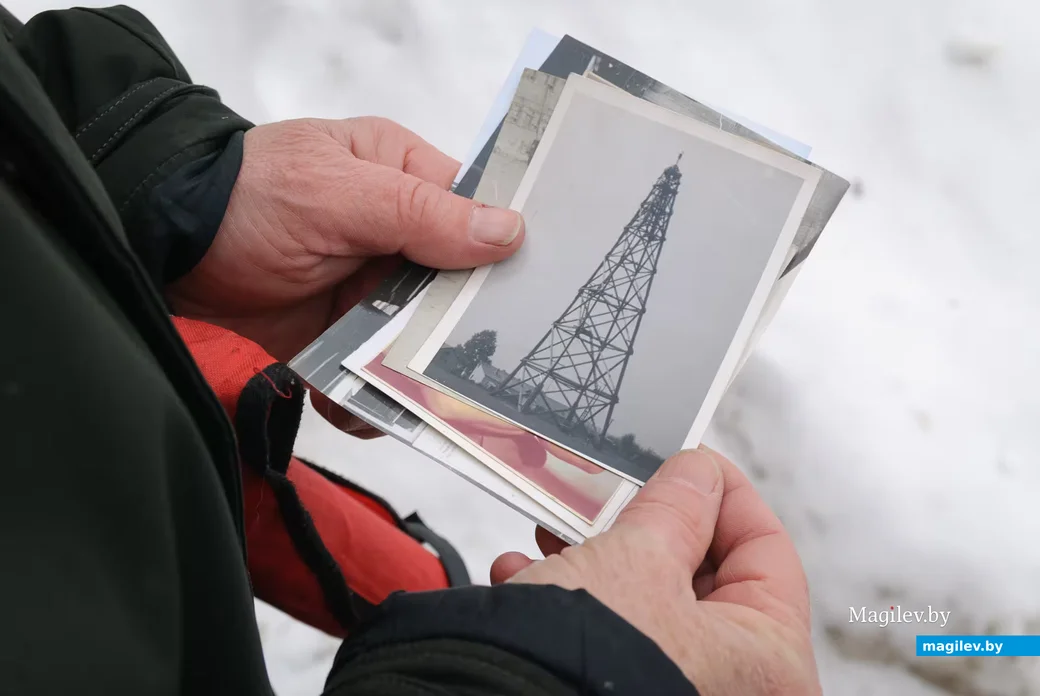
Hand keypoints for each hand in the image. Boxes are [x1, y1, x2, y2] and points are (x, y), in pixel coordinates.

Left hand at [167, 117, 523, 431]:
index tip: (541, 289)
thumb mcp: (335, 192)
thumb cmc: (247, 198)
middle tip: (484, 365)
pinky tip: (362, 410)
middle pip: (459, 287)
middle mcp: (397, 235)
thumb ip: (419, 212)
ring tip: (419, 401)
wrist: (163, 250)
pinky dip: (373, 400)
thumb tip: (509, 231)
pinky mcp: (342, 337)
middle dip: (464, 328)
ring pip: (421, 340)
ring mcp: (371, 291)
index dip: (509, 249)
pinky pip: (376, 375)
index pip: (478, 212)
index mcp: (404, 176)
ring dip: (419, 373)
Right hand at [490, 447, 819, 695]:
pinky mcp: (627, 691)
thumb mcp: (638, 557)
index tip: (690, 459)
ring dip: (596, 561)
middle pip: (704, 576)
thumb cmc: (593, 661)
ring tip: (555, 532)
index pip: (766, 549)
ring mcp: (682, 689)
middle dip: (646, 527)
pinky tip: (526, 578)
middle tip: (618, 491)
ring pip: (651, 603)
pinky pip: (617, 638)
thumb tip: (697, 476)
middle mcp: (736, 685)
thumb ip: (678, 505)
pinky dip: (574, 604)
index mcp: (769, 659)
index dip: (724, 492)